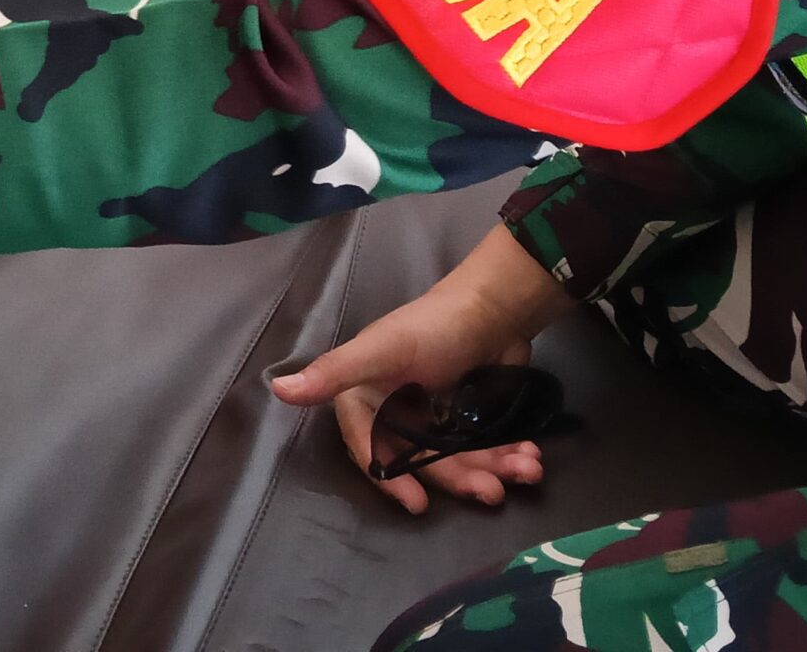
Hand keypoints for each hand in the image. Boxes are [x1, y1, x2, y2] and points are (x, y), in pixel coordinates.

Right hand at [270, 229, 571, 514]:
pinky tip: (531, 459)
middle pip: (424, 460)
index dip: (391, 477)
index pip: (370, 447)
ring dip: (492, 470)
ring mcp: (436, 414)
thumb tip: (276, 389)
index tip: (419, 504)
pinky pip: (485, 448)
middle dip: (461, 478)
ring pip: (459, 458)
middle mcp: (398, 408)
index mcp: (368, 394)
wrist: (496, 303)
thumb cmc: (435, 325)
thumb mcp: (384, 349)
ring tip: (525, 471)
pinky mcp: (470, 415)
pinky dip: (508, 457)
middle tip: (492, 493)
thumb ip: (335, 372)